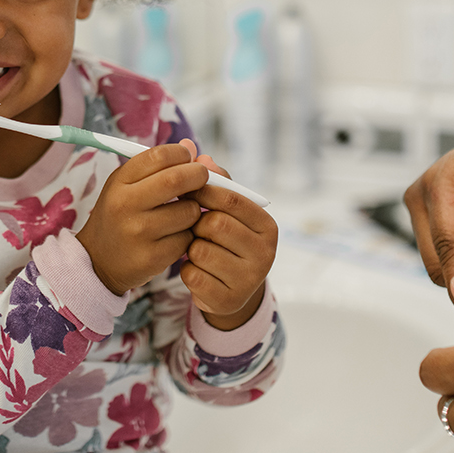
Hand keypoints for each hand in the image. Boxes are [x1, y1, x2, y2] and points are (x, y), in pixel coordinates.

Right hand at [76, 141, 204, 295]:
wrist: (98, 261)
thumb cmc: (119, 216)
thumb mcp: (127, 185)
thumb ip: (158, 165)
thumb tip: (191, 146)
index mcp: (119, 182)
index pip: (159, 156)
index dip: (182, 153)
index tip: (188, 159)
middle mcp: (125, 205)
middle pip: (176, 179)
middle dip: (198, 176)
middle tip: (201, 179)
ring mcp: (139, 233)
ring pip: (188, 212)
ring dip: (193, 210)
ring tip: (181, 213)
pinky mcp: (153, 257)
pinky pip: (187, 238)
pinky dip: (188, 235)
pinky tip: (174, 236)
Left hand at [181, 149, 277, 330]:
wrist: (228, 291)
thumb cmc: (225, 242)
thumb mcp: (226, 213)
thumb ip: (216, 184)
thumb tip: (201, 154)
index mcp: (268, 226)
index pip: (231, 199)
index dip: (203, 192)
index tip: (186, 191)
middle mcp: (266, 253)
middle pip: (215, 224)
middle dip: (196, 223)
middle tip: (191, 225)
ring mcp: (249, 279)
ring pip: (200, 250)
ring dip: (189, 247)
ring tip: (195, 248)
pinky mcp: (227, 299)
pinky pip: (192, 274)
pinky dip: (186, 269)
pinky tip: (194, 269)